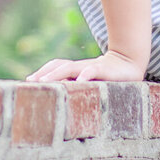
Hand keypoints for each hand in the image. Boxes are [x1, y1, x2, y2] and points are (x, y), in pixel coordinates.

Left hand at [27, 49, 147, 83]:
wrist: (130, 64)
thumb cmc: (108, 76)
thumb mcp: (89, 82)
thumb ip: (75, 85)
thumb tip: (57, 96)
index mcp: (76, 69)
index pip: (56, 65)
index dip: (42, 71)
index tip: (29, 81)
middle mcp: (81, 66)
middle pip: (59, 65)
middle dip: (45, 73)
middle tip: (32, 82)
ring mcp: (91, 67)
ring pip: (71, 68)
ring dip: (57, 74)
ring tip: (45, 81)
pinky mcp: (104, 69)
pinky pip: (93, 70)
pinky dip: (85, 75)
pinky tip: (79, 81)